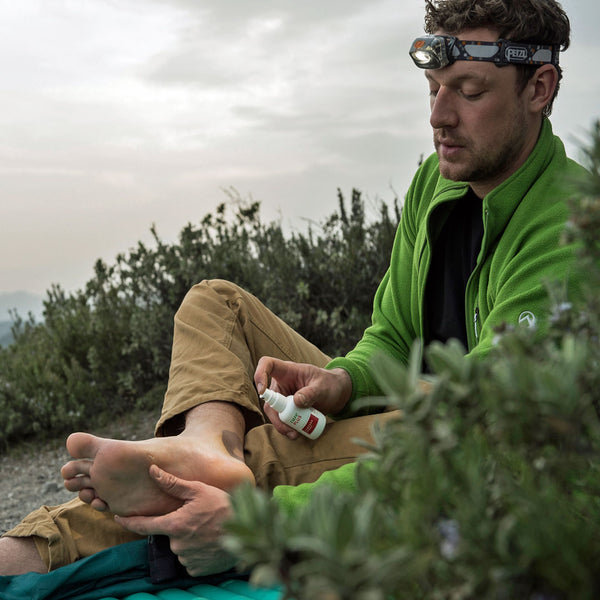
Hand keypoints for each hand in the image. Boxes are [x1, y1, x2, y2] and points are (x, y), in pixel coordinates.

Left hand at [115, 465, 235, 576]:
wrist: (248, 531)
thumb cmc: (223, 506)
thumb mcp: (199, 490)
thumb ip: (173, 483)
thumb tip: (152, 471)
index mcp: (175, 525)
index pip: (143, 526)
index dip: (128, 522)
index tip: (117, 518)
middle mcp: (178, 545)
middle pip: (168, 534)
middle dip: (177, 526)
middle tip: (197, 516)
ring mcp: (187, 559)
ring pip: (180, 547)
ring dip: (188, 538)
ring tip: (207, 528)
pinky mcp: (198, 569)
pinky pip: (191, 559)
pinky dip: (196, 550)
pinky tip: (209, 541)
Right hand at [254, 357, 351, 438]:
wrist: (336, 394)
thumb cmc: (329, 384)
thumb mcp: (323, 387)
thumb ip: (311, 393)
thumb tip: (296, 402)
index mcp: (288, 371)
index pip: (267, 364)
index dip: (260, 374)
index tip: (262, 391)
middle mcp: (281, 384)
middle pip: (268, 398)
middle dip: (276, 416)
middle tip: (289, 429)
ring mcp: (283, 397)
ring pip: (273, 412)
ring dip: (281, 425)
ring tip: (296, 434)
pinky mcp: (287, 409)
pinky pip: (281, 420)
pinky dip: (286, 428)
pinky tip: (296, 433)